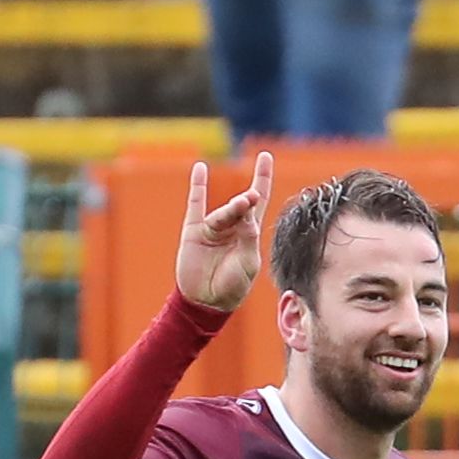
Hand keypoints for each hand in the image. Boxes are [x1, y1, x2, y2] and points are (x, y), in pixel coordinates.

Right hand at [176, 151, 273, 311]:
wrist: (206, 302)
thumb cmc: (233, 286)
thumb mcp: (248, 263)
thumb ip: (249, 236)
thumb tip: (246, 209)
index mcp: (249, 233)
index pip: (259, 200)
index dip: (262, 178)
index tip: (264, 156)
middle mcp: (232, 226)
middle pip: (242, 207)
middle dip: (247, 202)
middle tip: (252, 198)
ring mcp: (213, 228)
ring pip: (224, 212)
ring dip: (232, 208)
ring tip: (243, 203)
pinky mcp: (194, 231)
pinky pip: (196, 205)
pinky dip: (198, 187)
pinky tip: (200, 168)